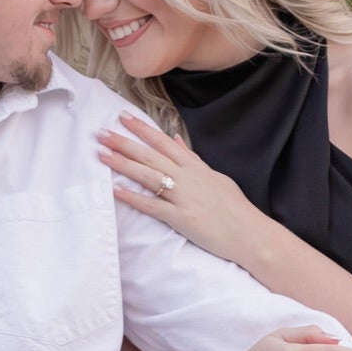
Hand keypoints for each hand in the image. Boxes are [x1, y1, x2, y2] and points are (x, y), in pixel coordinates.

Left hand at [98, 112, 258, 263]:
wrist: (250, 233)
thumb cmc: (234, 207)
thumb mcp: (215, 176)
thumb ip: (194, 159)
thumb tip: (177, 140)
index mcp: (195, 166)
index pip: (163, 141)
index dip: (142, 128)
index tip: (122, 117)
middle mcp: (187, 177)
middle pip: (150, 155)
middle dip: (124, 142)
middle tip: (101, 132)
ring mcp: (184, 197)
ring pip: (148, 175)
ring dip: (123, 164)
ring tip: (102, 154)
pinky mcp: (182, 218)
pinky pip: (153, 206)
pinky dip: (134, 198)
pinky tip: (116, 191)